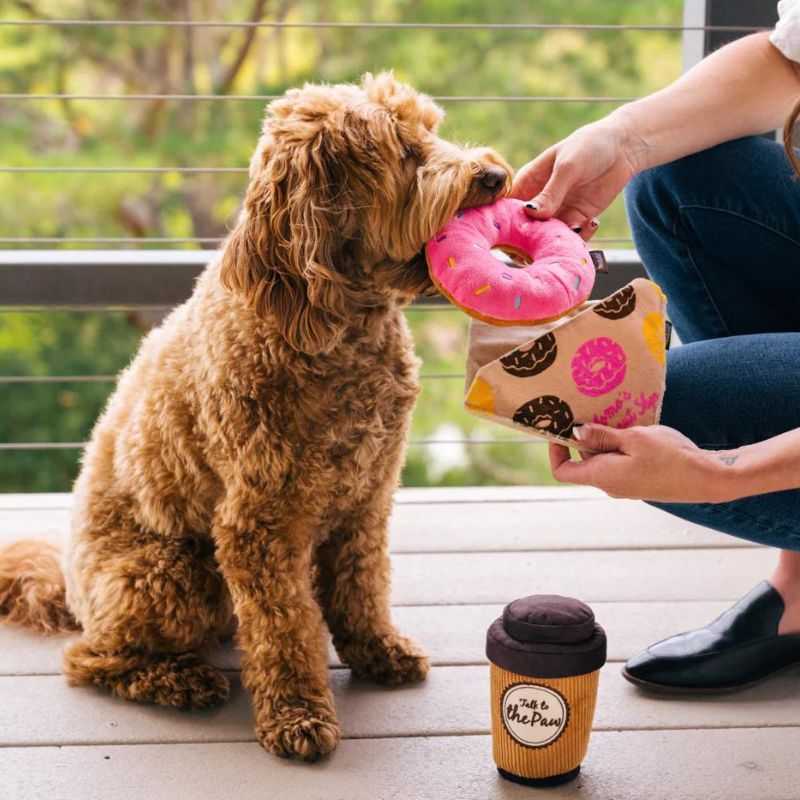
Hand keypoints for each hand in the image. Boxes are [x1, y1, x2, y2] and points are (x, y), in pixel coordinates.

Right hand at [510, 113, 643, 239]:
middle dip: (532, 240)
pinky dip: (580, 239)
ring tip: (577, 229)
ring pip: (546, 239)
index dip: (505, 223)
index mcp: (527, 183)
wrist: (624, 148)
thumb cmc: (589, 146)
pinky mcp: (575, 220)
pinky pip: (570, 239)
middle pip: (523, 230)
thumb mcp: (568, 167)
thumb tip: (531, 213)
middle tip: (550, 239)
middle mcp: (538, 201)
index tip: (517, 233)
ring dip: (559, 240)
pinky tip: (592, 222)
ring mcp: (556, 213)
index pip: (506, 208)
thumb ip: (551, 192)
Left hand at [548, 423, 740, 503]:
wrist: (709, 479)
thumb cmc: (670, 457)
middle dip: (584, 437)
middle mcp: (610, 485)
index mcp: (602, 477)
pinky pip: (620, 462)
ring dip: (605, 439)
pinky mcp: (640, 481)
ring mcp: (626, 485)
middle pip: (583, 461)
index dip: (556, 450)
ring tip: (615, 416)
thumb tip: (575, 432)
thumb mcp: (634, 438)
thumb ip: (602, 436)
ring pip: (603, 460)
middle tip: (590, 411)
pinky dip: (620, 446)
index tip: (561, 429)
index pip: (562, 471)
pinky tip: (633, 428)